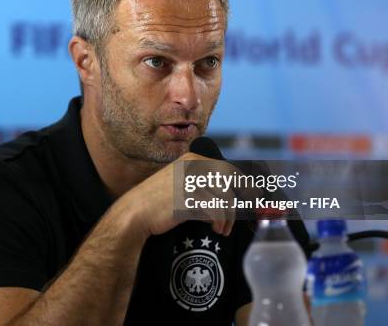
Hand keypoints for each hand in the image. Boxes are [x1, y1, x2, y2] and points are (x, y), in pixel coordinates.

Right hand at [116, 152, 236, 238]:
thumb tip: (234, 194)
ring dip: (228, 217)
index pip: (228, 169)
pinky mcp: (189, 198)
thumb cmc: (159, 201)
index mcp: (193, 159)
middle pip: (231, 180)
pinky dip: (220, 221)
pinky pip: (216, 210)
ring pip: (226, 197)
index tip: (251, 198)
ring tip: (222, 228)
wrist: (136, 212)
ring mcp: (191, 181)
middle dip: (241, 199)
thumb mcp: (182, 183)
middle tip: (242, 215)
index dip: (243, 185)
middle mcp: (194, 166)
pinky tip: (216, 228)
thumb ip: (203, 182)